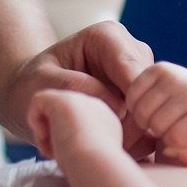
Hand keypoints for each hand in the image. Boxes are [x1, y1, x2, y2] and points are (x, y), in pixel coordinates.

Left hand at [1, 20, 155, 155]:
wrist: (32, 97)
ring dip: (134, 135)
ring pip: (154, 110)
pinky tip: (111, 149)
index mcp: (107, 37)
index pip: (132, 70)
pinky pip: (151, 122)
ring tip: (103, 149)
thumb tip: (118, 106)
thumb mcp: (40, 85)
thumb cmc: (32, 87)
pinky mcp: (143, 99)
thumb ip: (74, 89)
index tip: (110, 130)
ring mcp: (140, 76)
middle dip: (133, 123)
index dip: (129, 103)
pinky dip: (135, 140)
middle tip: (105, 147)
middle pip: (150, 90)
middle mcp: (131, 51)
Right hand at [121, 62, 186, 166]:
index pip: (176, 138)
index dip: (172, 143)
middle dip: (157, 131)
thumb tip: (169, 149)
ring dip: (144, 120)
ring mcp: (175, 76)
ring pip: (141, 110)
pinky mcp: (158, 68)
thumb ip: (186, 156)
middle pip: (157, 124)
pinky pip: (133, 94)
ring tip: (155, 118)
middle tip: (164, 127)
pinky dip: (134, 105)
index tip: (178, 137)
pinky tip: (147, 107)